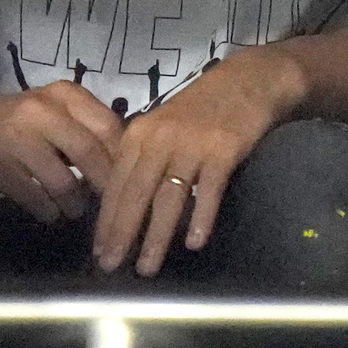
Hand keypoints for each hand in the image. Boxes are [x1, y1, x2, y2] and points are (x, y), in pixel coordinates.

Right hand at [0, 81, 121, 222]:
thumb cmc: (16, 122)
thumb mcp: (53, 111)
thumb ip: (86, 129)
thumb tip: (124, 165)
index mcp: (65, 95)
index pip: (110, 127)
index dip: (123, 158)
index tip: (126, 179)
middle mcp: (44, 111)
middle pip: (90, 155)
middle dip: (103, 186)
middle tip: (107, 205)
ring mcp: (20, 139)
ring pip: (66, 184)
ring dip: (75, 205)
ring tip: (73, 210)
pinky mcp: (1, 167)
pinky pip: (38, 200)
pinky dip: (49, 212)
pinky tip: (48, 211)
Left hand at [92, 47, 305, 276]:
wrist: (248, 80)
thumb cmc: (202, 108)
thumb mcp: (163, 127)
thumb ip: (144, 158)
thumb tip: (124, 205)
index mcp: (139, 133)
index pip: (116, 183)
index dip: (106, 220)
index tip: (99, 250)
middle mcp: (160, 138)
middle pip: (136, 193)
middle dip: (122, 233)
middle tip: (112, 266)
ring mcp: (192, 143)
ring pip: (168, 197)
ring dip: (156, 236)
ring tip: (148, 266)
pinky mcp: (223, 149)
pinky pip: (209, 190)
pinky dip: (201, 218)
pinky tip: (194, 243)